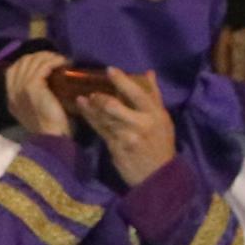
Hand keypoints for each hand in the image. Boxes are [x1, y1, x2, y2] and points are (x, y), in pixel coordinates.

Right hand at [2, 51, 78, 138]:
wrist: (52, 138)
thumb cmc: (50, 128)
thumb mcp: (36, 111)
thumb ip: (32, 97)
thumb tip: (45, 80)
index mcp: (11, 98)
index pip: (13, 69)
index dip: (28, 61)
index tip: (44, 62)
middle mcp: (13, 91)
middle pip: (22, 62)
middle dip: (40, 56)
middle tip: (56, 59)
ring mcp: (21, 88)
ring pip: (33, 61)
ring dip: (49, 57)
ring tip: (61, 60)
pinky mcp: (32, 87)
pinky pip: (42, 66)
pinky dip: (54, 61)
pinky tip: (63, 63)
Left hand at [70, 67, 177, 187]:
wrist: (158, 174)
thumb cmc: (161, 143)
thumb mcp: (163, 119)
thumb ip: (154, 95)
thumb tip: (148, 73)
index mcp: (154, 114)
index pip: (137, 93)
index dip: (122, 80)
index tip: (110, 69)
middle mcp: (140, 124)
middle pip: (114, 106)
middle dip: (101, 98)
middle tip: (92, 92)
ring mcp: (126, 137)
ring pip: (104, 118)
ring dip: (91, 108)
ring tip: (81, 99)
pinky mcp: (115, 148)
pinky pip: (100, 130)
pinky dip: (91, 118)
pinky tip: (83, 110)